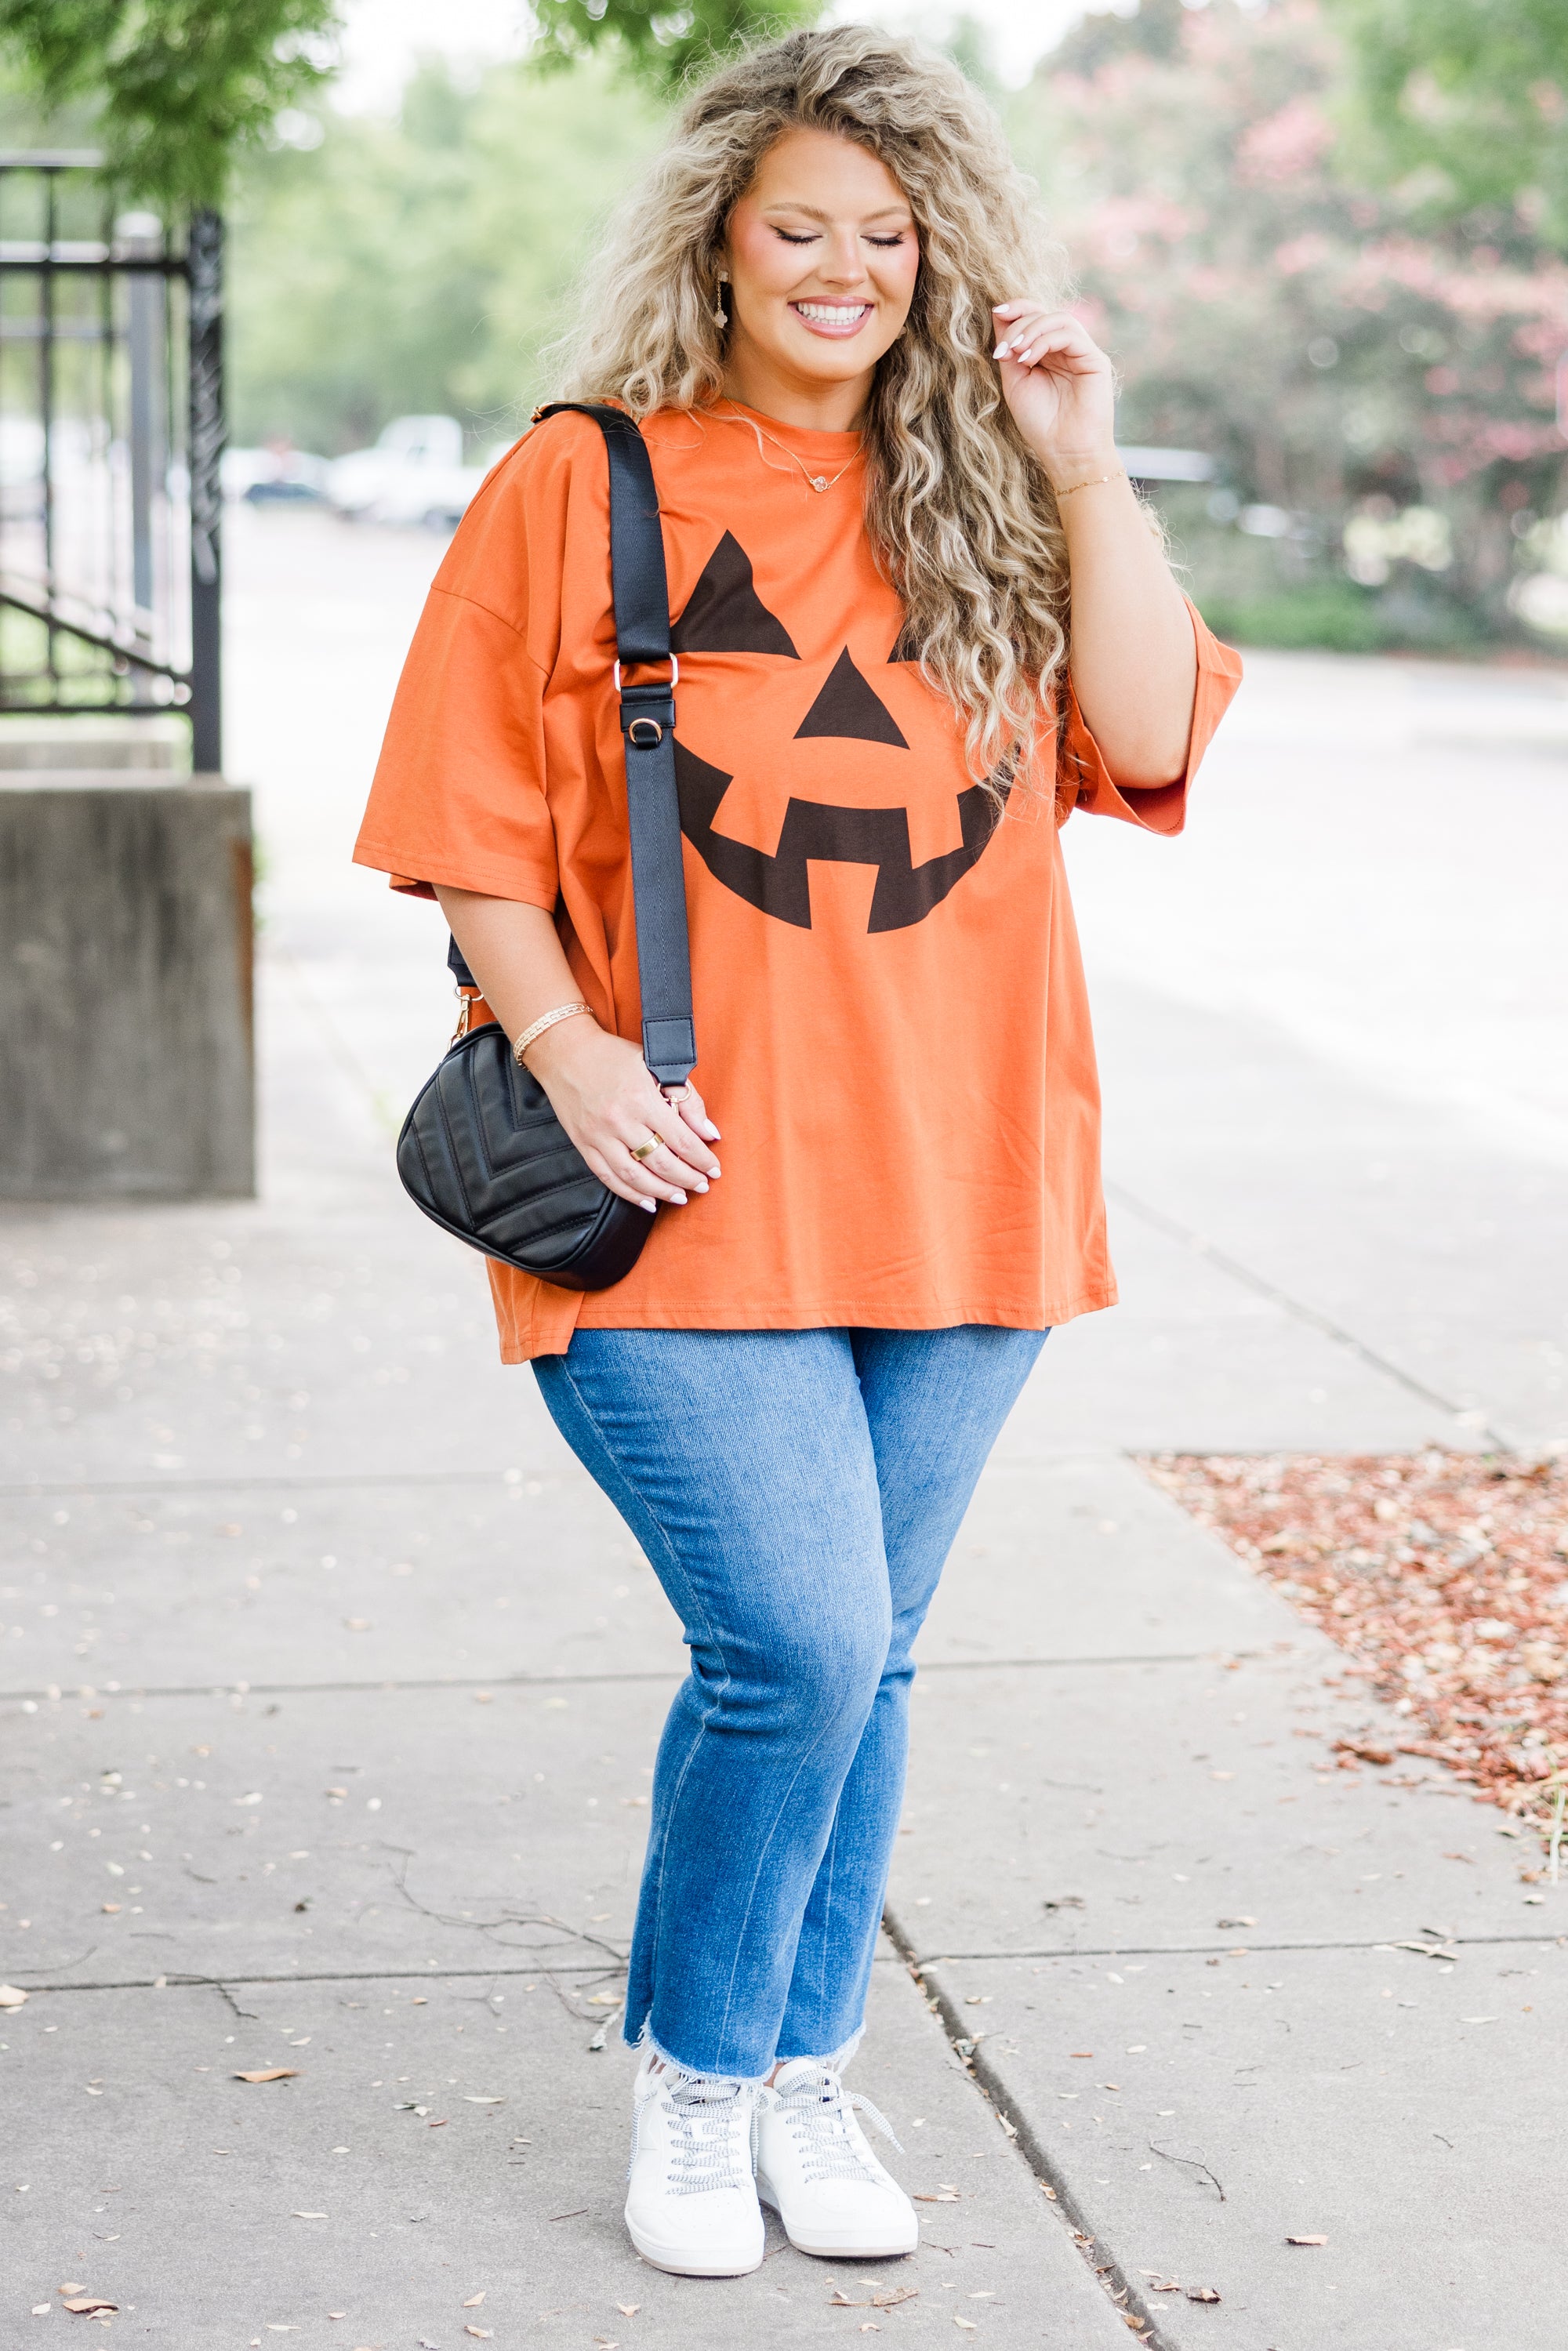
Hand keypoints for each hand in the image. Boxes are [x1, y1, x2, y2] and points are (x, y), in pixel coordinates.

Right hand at [525, 1017, 719, 1211]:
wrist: (565, 1052)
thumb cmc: (613, 1056)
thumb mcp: (656, 1065)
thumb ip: (686, 1098)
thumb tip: (709, 1133)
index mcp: (642, 1098)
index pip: (681, 1140)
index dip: (702, 1159)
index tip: (714, 1169)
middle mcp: (620, 1120)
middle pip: (661, 1162)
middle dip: (687, 1179)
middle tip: (702, 1186)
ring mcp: (598, 1135)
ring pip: (635, 1176)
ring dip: (662, 1192)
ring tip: (680, 1197)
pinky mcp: (583, 1144)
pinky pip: (608, 1177)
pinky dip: (630, 1194)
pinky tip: (648, 1201)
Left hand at [991, 302, 1117, 486]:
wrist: (1066, 454)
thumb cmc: (1041, 424)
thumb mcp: (1015, 382)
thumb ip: (1010, 350)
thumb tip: (999, 314)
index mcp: (1048, 353)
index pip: (1035, 316)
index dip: (1017, 308)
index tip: (996, 312)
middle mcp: (1067, 350)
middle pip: (1045, 313)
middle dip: (1019, 323)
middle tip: (1004, 349)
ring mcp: (1082, 353)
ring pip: (1058, 318)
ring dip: (1031, 329)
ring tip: (1016, 353)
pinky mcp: (1095, 360)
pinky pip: (1070, 334)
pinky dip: (1045, 340)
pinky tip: (1029, 359)